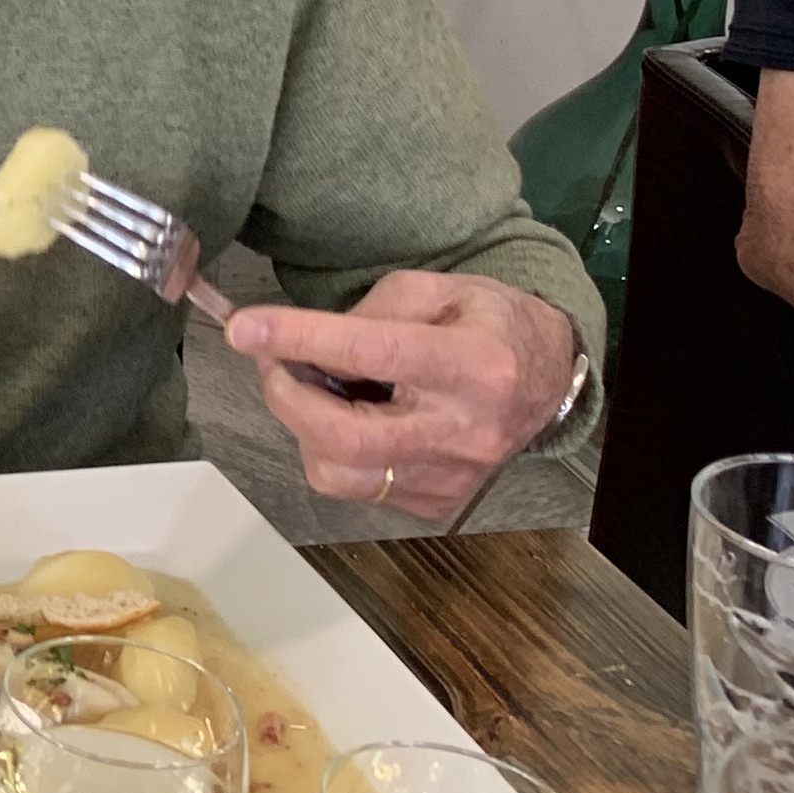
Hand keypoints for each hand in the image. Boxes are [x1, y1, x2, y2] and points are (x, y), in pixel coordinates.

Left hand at [227, 269, 579, 523]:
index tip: (244, 328)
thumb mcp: (441, 289)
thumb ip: (373, 310)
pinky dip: (331, 452)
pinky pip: (357, 488)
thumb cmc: (491, 325)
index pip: (373, 353)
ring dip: (304, 427)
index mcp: (474, 365)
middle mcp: (464, 430)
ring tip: (316, 390)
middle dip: (287, 396)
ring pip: (340, 474)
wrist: (549, 380)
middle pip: (345, 437)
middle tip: (274, 360)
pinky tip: (351, 418)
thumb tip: (305, 340)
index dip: (300, 339)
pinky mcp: (437, 503)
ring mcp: (451, 476)